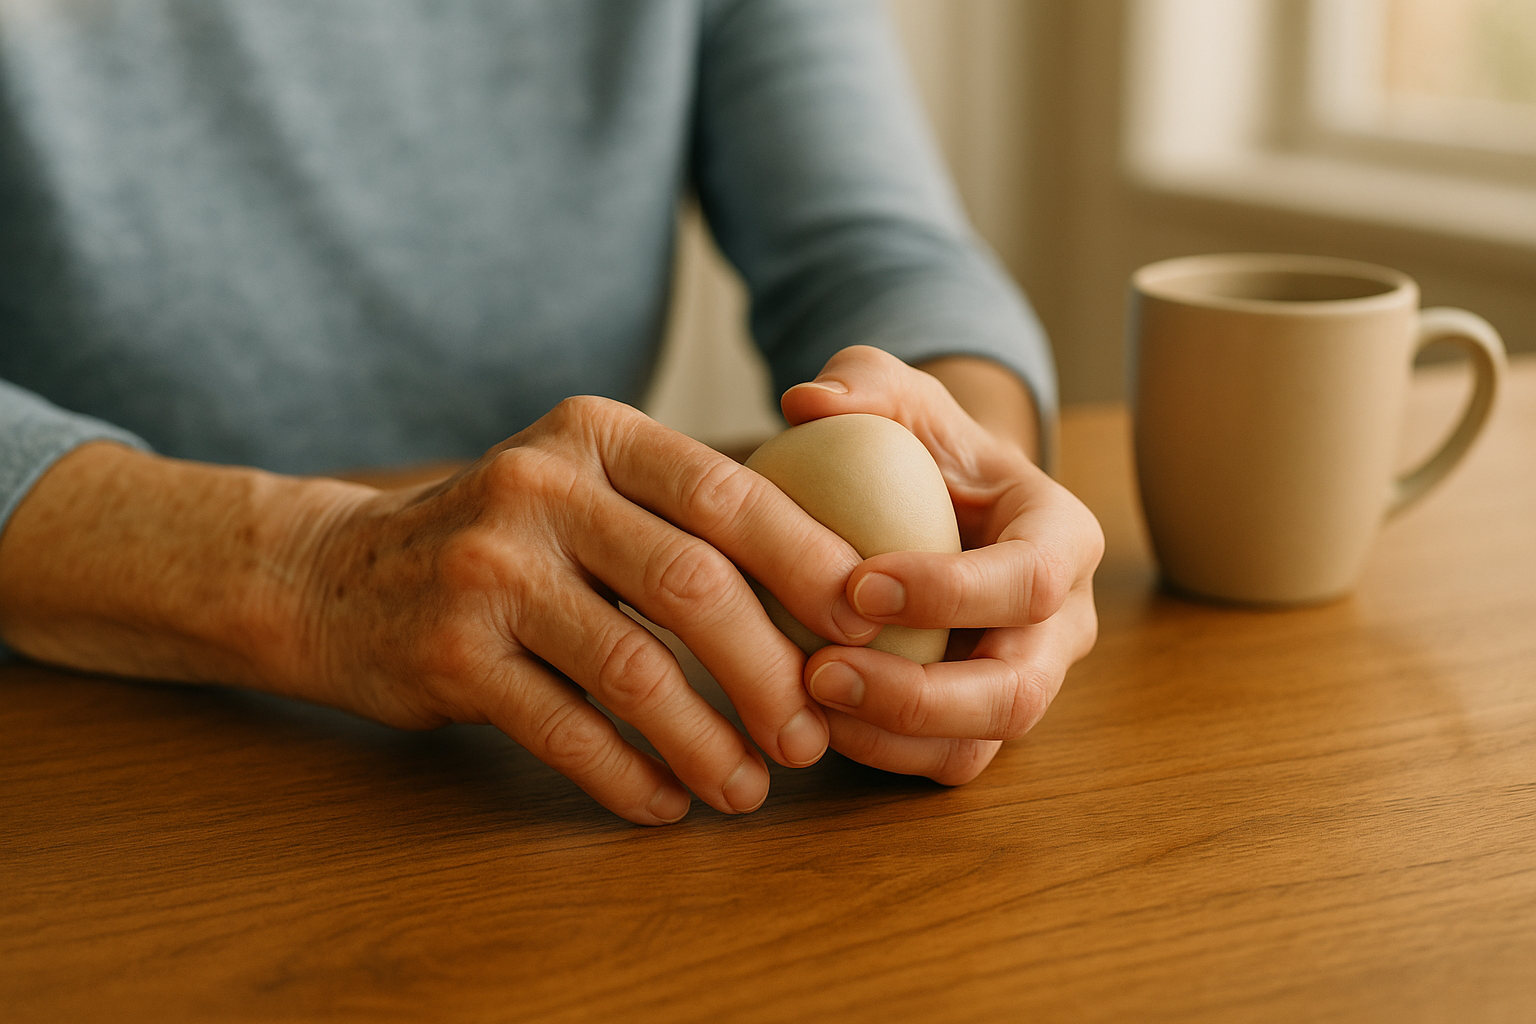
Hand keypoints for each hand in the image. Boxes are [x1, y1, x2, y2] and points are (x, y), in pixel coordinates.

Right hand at [304, 397, 880, 823]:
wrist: (337, 576)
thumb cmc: (505, 539)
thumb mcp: (584, 486)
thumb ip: (682, 515)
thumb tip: (832, 590)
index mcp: (597, 436)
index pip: (729, 493)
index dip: (810, 563)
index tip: (865, 628)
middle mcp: (541, 487)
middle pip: (693, 586)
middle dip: (771, 671)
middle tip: (813, 735)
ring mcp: (487, 569)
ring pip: (634, 671)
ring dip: (708, 742)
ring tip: (751, 788)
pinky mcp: (449, 653)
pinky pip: (565, 730)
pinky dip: (629, 776)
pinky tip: (667, 803)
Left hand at [780, 346, 1102, 782]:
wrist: (940, 503)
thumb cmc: (924, 445)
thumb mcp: (900, 396)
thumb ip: (863, 381)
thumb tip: (809, 401)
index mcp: (1062, 538)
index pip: (1032, 581)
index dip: (951, 594)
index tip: (857, 586)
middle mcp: (1061, 625)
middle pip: (1019, 692)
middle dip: (918, 696)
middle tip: (820, 673)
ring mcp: (1023, 681)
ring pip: (978, 746)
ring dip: (887, 738)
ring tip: (802, 700)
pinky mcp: (978, 723)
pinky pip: (938, 762)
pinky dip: (873, 751)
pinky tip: (806, 714)